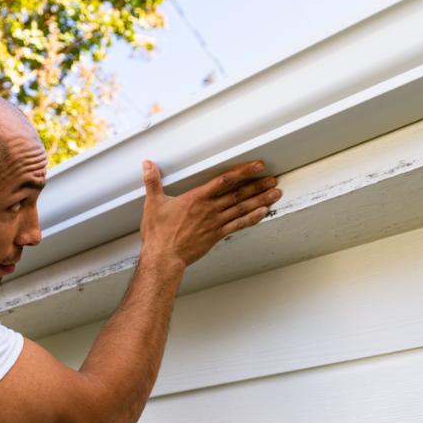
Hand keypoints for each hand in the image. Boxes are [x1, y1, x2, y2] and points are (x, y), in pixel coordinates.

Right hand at [139, 160, 280, 268]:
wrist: (163, 256)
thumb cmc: (158, 233)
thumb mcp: (153, 203)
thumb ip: (152, 182)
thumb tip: (147, 165)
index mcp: (196, 198)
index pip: (224, 180)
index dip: (243, 171)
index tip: (256, 166)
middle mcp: (209, 209)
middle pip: (239, 194)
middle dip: (257, 185)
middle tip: (272, 178)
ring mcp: (215, 223)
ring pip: (242, 208)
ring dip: (260, 199)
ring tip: (275, 192)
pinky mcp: (216, 235)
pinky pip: (238, 225)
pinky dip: (252, 218)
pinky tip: (263, 213)